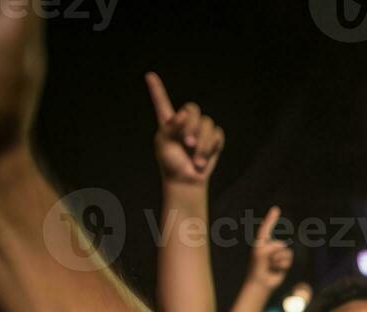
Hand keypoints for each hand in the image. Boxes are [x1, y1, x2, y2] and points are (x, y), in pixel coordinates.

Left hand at [146, 71, 224, 186]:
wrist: (186, 180)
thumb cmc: (171, 163)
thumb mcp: (164, 144)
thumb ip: (171, 127)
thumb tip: (184, 114)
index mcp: (168, 122)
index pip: (162, 102)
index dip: (156, 89)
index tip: (149, 76)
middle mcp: (185, 123)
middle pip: (193, 109)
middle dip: (192, 126)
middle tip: (188, 143)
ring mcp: (200, 130)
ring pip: (208, 124)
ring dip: (203, 143)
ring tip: (196, 158)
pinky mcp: (213, 139)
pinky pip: (217, 135)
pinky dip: (211, 147)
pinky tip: (203, 158)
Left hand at [248, 205, 293, 289]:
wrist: (261, 283)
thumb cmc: (257, 268)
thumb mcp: (260, 254)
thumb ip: (270, 247)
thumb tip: (283, 245)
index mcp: (261, 243)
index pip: (266, 228)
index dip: (271, 218)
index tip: (276, 209)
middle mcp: (270, 246)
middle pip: (279, 245)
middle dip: (275, 254)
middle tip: (267, 263)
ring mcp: (277, 254)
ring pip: (286, 252)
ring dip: (279, 261)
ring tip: (272, 266)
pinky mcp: (284, 261)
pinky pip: (288, 259)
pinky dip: (283, 265)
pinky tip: (277, 269)